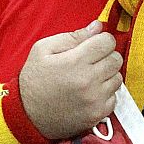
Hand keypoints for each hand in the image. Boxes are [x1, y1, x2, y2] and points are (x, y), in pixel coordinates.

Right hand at [19, 20, 122, 139]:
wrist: (25, 116)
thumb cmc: (34, 80)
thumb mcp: (43, 50)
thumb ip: (73, 36)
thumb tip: (97, 26)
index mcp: (75, 61)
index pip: (107, 41)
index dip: (101, 41)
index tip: (93, 46)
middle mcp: (88, 80)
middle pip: (116, 58)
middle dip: (105, 57)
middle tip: (89, 63)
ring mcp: (94, 99)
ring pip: (117, 77)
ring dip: (107, 76)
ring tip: (88, 79)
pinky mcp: (97, 114)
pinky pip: (114, 97)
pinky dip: (105, 94)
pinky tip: (90, 93)